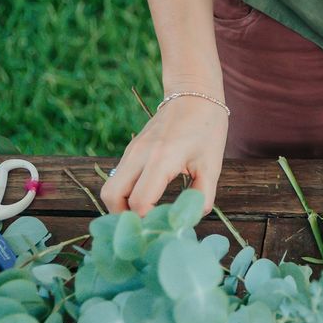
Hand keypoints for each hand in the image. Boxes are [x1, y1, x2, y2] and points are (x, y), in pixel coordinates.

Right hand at [101, 92, 227, 216]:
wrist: (193, 94)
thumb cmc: (206, 128)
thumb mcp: (212, 164)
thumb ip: (202, 195)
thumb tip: (189, 218)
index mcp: (161, 159)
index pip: (139, 202)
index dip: (148, 221)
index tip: (163, 227)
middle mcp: (139, 155)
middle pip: (111, 197)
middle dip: (124, 217)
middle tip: (146, 226)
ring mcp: (131, 152)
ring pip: (110, 188)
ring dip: (122, 206)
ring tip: (146, 215)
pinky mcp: (130, 150)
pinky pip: (118, 178)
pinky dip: (125, 193)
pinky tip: (146, 200)